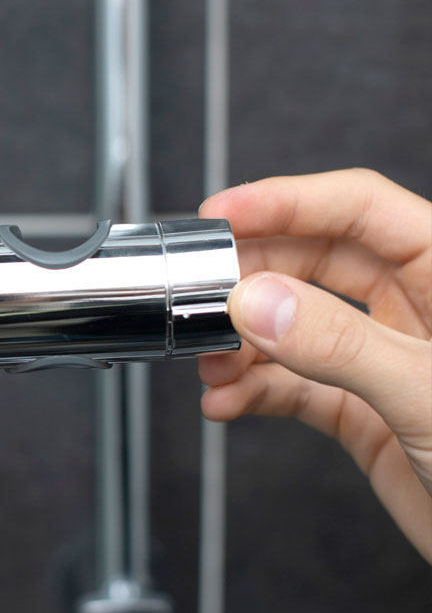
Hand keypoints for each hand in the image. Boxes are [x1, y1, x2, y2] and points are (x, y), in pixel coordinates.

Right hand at [198, 169, 431, 562]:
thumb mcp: (429, 394)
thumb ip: (341, 345)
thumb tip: (256, 302)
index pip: (359, 210)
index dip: (287, 202)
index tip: (222, 214)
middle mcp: (415, 310)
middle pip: (314, 262)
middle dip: (252, 276)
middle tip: (203, 292)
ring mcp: (384, 361)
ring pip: (295, 326)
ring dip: (243, 342)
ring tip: (211, 364)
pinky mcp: (363, 410)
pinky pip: (293, 386)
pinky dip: (253, 390)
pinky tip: (226, 401)